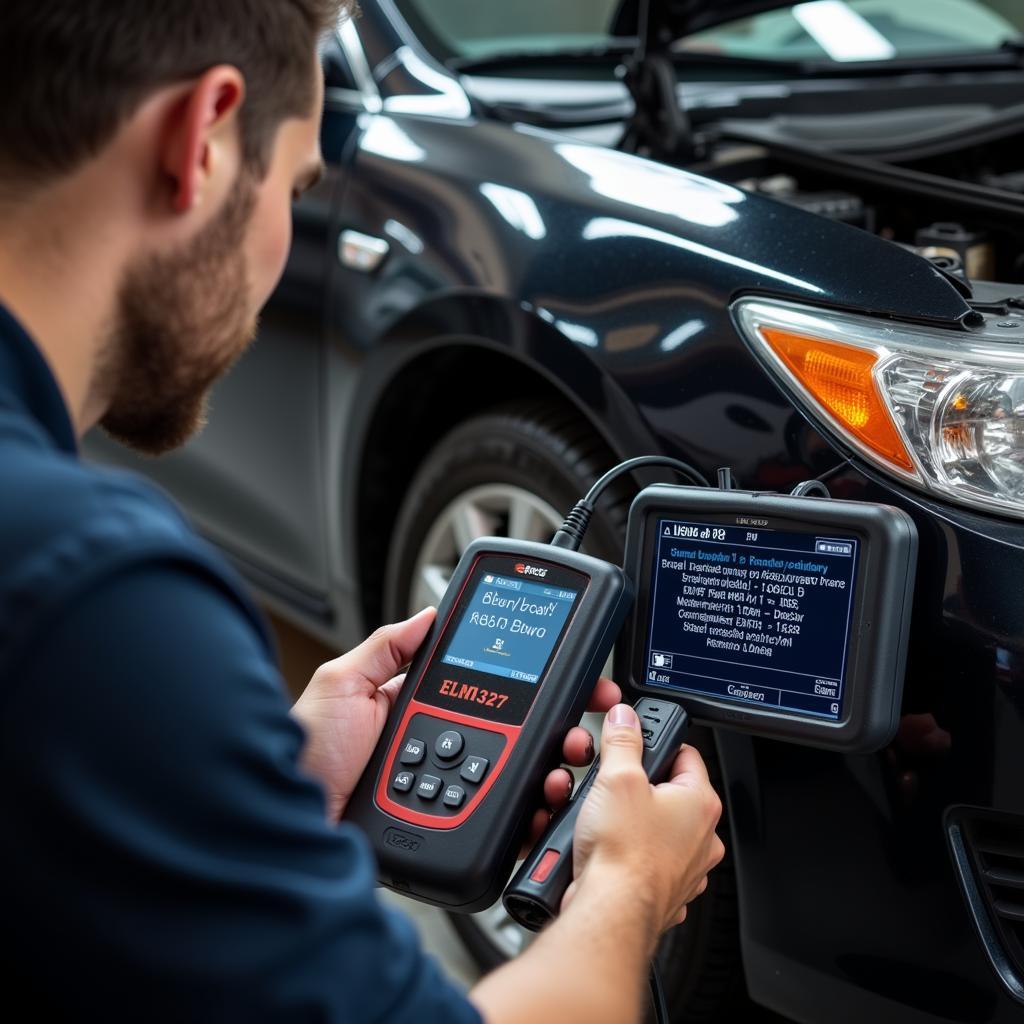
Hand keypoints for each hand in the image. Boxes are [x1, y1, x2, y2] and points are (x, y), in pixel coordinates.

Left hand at [291, 608, 619, 821]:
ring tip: (569, 757)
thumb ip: (387, 646)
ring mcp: (447, 786)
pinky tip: (544, 803)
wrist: (287, 817)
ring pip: (514, 777)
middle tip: (582, 724)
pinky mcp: (448, 824)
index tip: (564, 674)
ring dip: (553, 768)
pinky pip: (496, 820)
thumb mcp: (340, 681)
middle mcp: (441, 745)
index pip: (488, 687)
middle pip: (513, 735)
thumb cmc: (304, 751)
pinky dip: (527, 813)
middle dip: (559, 728)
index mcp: (419, 706)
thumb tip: (430, 613)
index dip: (529, 681)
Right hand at [568, 704, 724, 937]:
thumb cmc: (623, 854)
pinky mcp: (664, 892)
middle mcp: (701, 838)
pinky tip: (604, 849)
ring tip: (600, 819)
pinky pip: (643, 860)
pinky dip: (625, 853)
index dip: (656, 743)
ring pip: (653, 828)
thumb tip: (625, 718)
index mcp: (700, 803)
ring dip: (627, 820)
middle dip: (634, 786)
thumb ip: (622, 740)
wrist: (609, 913)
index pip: (685, 753)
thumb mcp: (617, 778)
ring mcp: (685, 869)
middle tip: (610, 784)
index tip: (636, 743)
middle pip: (666, 792)